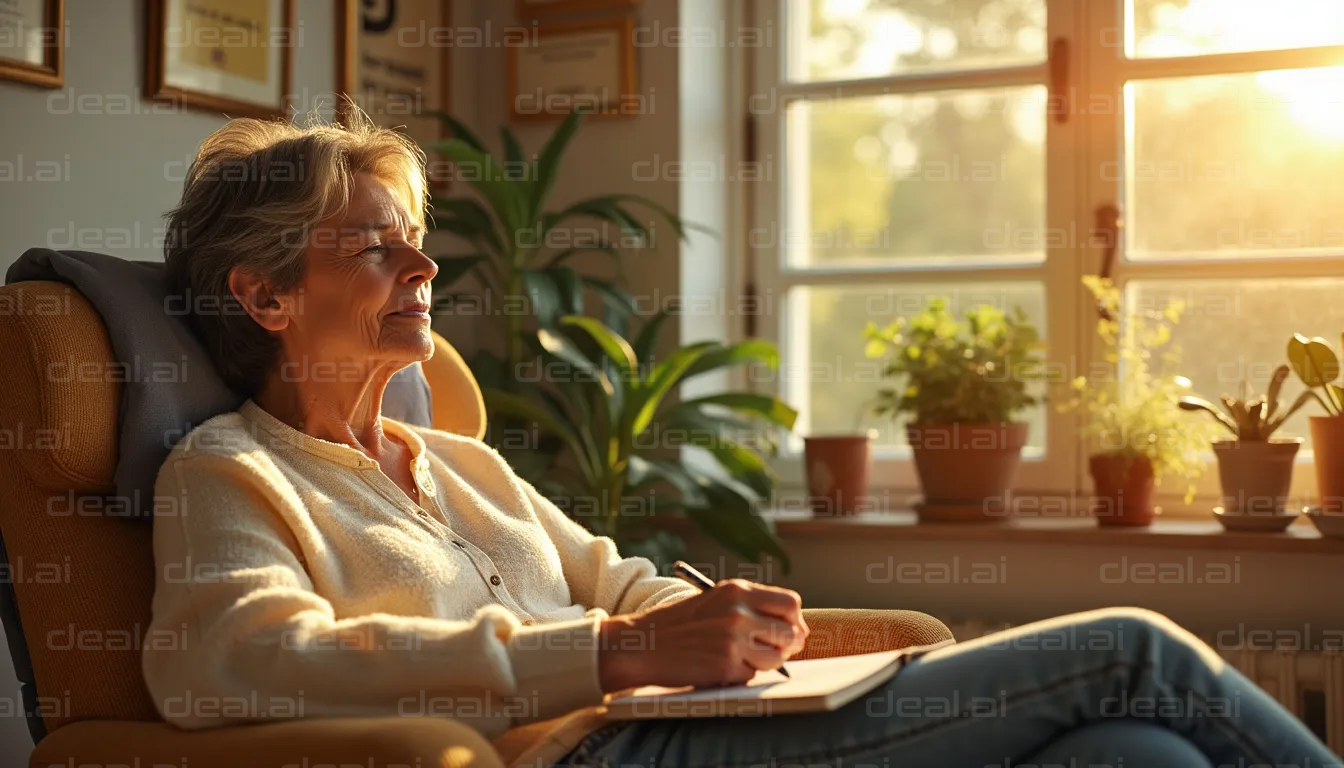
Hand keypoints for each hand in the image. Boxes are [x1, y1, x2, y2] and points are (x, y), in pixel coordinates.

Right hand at [597, 579, 807, 692]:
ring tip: (739, 659)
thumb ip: (749, 608)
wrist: (641, 644)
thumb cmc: (677, 625)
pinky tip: (719, 667)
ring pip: (775, 658)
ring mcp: (733, 640)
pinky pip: (751, 676)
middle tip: (771, 652)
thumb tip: (793, 630)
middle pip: (790, 632)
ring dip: (763, 664)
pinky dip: (740, 676)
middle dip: (785, 646)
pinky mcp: (725, 666)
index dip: (794, 620)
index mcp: (736, 591)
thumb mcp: (713, 601)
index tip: (789, 631)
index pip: (790, 603)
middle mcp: (738, 612)